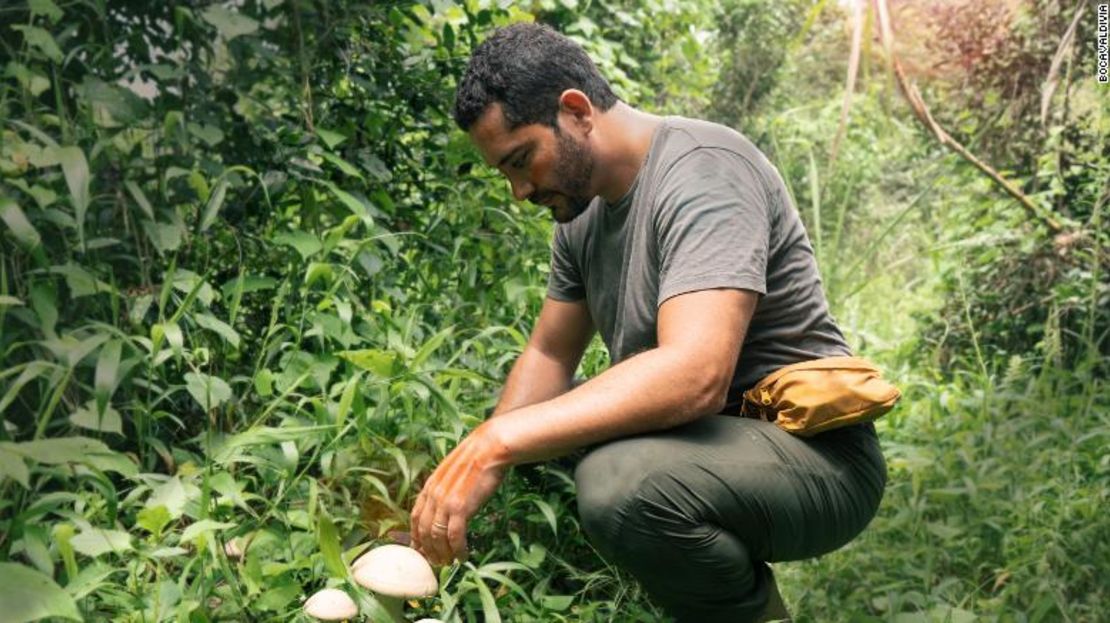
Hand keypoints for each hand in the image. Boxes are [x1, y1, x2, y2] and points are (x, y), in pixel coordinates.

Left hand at [410, 420, 511, 564]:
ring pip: (437, 538)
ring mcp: (446, 502)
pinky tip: (463, 556)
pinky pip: (455, 537)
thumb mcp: (452, 472)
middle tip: (437, 562)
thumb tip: (448, 503)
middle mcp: (433, 495)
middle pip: (424, 531)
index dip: (417, 536)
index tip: (422, 549)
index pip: (416, 517)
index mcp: (430, 486)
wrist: (490, 448)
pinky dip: (457, 550)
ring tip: (449, 562)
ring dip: (443, 554)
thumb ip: (445, 488)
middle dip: (429, 550)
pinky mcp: (461, 508)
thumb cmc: (477, 458)